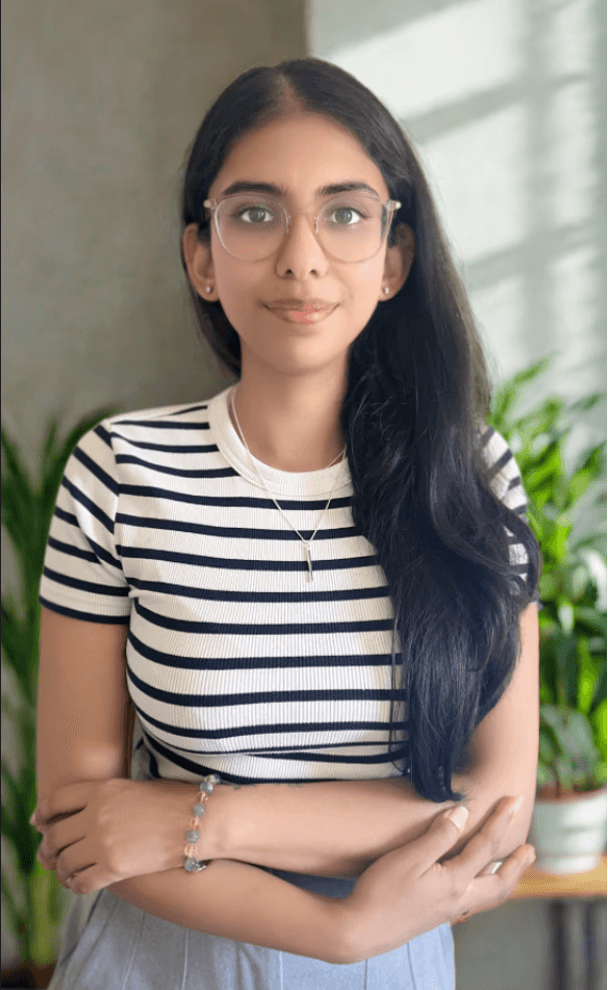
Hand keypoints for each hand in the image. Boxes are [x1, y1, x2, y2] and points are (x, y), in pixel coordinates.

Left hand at [30, 778, 209, 894]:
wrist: (199, 820)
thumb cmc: (173, 800)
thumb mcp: (133, 787)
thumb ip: (105, 796)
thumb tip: (84, 810)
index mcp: (102, 790)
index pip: (55, 800)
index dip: (43, 814)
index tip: (40, 823)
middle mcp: (97, 814)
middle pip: (55, 834)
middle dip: (50, 847)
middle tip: (52, 854)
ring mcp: (104, 842)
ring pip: (65, 861)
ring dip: (63, 869)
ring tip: (68, 871)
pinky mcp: (115, 868)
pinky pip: (81, 882)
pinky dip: (76, 885)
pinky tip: (81, 883)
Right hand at [340, 795, 534, 962]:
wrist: (360, 931)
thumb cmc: (381, 891)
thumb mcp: (408, 857)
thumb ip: (438, 835)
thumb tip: (462, 812)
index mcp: (454, 883)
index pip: (485, 847)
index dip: (501, 820)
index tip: (514, 800)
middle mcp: (458, 900)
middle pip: (499, 883)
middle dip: (517, 865)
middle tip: (531, 849)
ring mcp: (447, 911)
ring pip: (488, 896)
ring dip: (505, 879)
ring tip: (511, 866)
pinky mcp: (435, 916)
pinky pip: (473, 902)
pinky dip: (484, 889)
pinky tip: (473, 884)